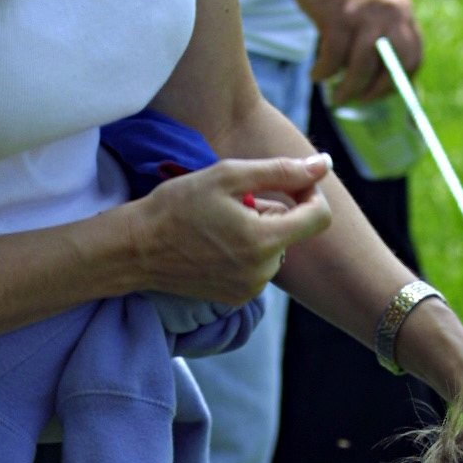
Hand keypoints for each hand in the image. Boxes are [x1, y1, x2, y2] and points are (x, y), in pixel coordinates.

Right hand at [117, 155, 332, 304]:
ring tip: (220, 222)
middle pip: (292, 232)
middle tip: (234, 201)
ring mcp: (250, 289)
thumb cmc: (178, 206)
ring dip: (258, 230)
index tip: (290, 182)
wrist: (138, 248)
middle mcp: (263, 272)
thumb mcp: (228, 176)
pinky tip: (215, 242)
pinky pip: (257, 267)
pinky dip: (245, 250)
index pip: (319, 217)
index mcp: (265, 241)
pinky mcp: (237, 297)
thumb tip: (324, 164)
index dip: (310, 193)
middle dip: (273, 211)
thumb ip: (281, 170)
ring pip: (274, 249)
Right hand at [292, 0, 422, 103]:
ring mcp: (363, 14)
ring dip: (347, 90)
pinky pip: (333, 59)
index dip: (401, 82)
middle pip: (392, 68)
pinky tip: (316, 75)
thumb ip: (385, 23)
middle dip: (376, 93)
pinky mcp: (337, 16)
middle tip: (359, 101)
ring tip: (335, 97)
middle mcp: (388, 12)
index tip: (383, 93)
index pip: (414, 56)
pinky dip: (323, 73)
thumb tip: (385, 68)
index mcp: (401, 8)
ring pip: (360, 69)